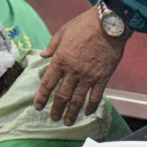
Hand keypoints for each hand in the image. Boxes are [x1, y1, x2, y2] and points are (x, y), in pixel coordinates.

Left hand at [34, 5, 129, 124]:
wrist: (108, 24)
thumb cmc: (84, 25)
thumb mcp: (63, 31)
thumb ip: (52, 46)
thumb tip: (43, 55)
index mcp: (60, 60)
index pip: (48, 83)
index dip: (42, 97)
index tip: (38, 106)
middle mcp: (73, 71)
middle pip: (62, 96)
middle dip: (56, 109)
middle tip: (54, 119)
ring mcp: (88, 76)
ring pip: (78, 100)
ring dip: (72, 113)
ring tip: (67, 122)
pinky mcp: (102, 77)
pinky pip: (95, 96)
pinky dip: (91, 106)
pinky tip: (87, 113)